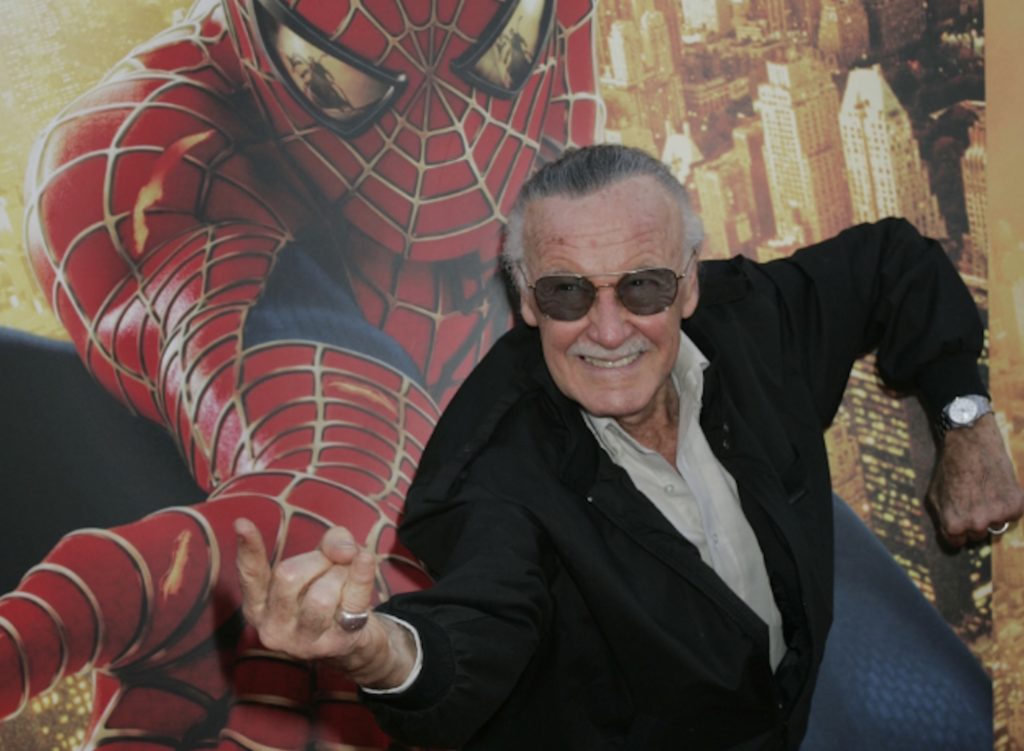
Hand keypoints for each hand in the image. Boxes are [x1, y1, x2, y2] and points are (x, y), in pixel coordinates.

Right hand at [235, 518, 417, 689]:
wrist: (356, 640)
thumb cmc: (330, 591)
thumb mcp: (325, 560)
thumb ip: (331, 542)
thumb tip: (343, 550)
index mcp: (260, 606)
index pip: (251, 575)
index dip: (248, 549)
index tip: (241, 522)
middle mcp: (273, 628)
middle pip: (288, 576)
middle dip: (319, 559)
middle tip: (334, 564)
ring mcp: (302, 642)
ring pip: (320, 596)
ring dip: (341, 575)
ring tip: (345, 582)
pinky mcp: (335, 645)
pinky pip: (351, 602)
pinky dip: (362, 576)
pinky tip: (366, 560)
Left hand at [926, 414, 1023, 546]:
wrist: (970, 443)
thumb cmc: (948, 468)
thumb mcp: (934, 496)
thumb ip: (942, 518)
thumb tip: (951, 535)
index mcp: (953, 524)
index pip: (957, 543)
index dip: (957, 529)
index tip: (959, 517)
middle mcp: (976, 524)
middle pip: (977, 536)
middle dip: (974, 522)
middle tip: (972, 500)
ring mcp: (997, 516)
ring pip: (996, 525)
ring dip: (993, 513)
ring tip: (984, 490)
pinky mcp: (1015, 505)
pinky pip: (1013, 515)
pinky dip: (1008, 504)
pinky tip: (998, 487)